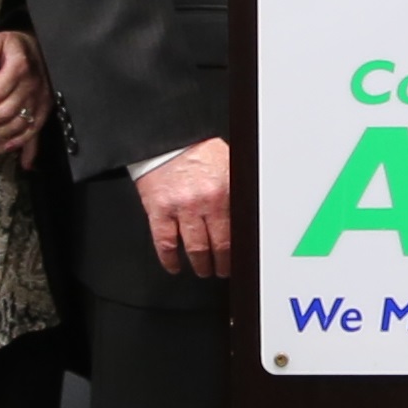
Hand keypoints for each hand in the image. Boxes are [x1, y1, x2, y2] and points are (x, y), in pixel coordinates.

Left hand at [0, 30, 43, 160]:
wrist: (40, 51)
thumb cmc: (15, 47)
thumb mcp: (0, 39)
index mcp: (21, 67)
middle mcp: (33, 87)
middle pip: (5, 111)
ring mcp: (40, 102)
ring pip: (16, 126)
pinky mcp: (43, 112)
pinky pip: (31, 133)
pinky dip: (17, 143)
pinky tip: (3, 146)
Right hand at [137, 141, 234, 279]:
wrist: (166, 137)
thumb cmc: (197, 149)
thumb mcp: (228, 164)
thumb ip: (237, 189)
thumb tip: (248, 212)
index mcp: (226, 190)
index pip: (237, 230)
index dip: (239, 250)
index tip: (240, 258)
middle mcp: (205, 201)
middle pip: (219, 245)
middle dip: (222, 263)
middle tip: (222, 269)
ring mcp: (181, 207)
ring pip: (195, 249)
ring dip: (201, 264)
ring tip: (203, 270)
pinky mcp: (158, 209)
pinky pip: (165, 243)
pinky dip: (170, 259)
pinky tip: (174, 266)